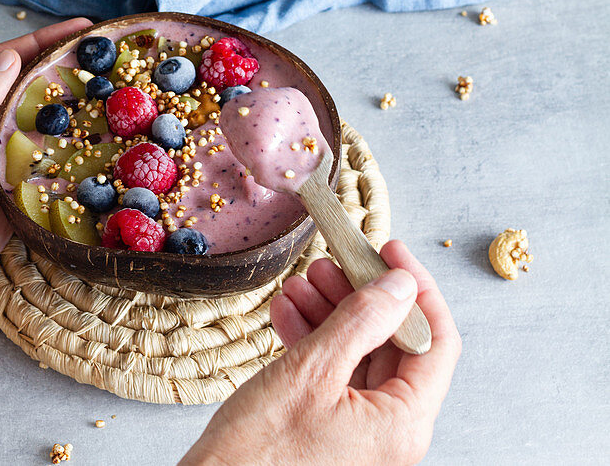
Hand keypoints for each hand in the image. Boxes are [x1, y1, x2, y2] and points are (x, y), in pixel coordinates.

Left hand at [0, 17, 89, 337]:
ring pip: (40, 144)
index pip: (4, 65)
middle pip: (27, 101)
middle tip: (109, 71)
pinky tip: (95, 172)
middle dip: (65, 83)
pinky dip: (67, 181)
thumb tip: (11, 59)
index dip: (42, 44)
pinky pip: (41, 193)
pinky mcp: (1, 218)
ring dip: (72, 130)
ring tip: (115, 116)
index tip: (83, 31)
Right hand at [180, 241, 460, 465]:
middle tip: (334, 261)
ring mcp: (361, 434)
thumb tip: (400, 285)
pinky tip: (288, 312)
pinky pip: (335, 375)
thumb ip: (361, 321)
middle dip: (362, 295)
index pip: (436, 340)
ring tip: (302, 282)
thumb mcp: (312, 372)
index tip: (390, 251)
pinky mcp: (330, 432)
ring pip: (361, 354)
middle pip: (395, 343)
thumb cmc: (259, 457)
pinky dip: (314, 339)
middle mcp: (390, 432)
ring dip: (332, 312)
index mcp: (403, 424)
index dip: (417, 288)